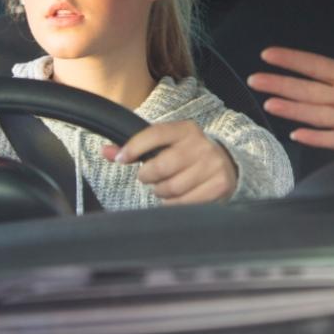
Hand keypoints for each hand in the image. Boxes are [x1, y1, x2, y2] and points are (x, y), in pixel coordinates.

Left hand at [103, 120, 237, 204]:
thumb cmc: (188, 156)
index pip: (155, 134)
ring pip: (171, 188)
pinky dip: (174, 204)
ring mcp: (212, 165)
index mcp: (187, 130)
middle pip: (160, 167)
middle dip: (148, 176)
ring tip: (166, 187)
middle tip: (150, 178)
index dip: (133, 147)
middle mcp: (201, 145)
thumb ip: (137, 147)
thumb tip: (105, 152)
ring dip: (161, 192)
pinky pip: (183, 203)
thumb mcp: (167, 145)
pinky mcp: (219, 185)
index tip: (121, 159)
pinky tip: (178, 197)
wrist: (227, 166)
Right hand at [248, 33, 333, 151]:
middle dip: (280, 83)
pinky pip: (333, 138)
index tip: (268, 54)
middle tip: (255, 78)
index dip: (292, 60)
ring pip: (313, 113)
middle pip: (306, 90)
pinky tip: (296, 134)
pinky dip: (315, 137)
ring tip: (269, 103)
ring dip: (291, 109)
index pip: (315, 66)